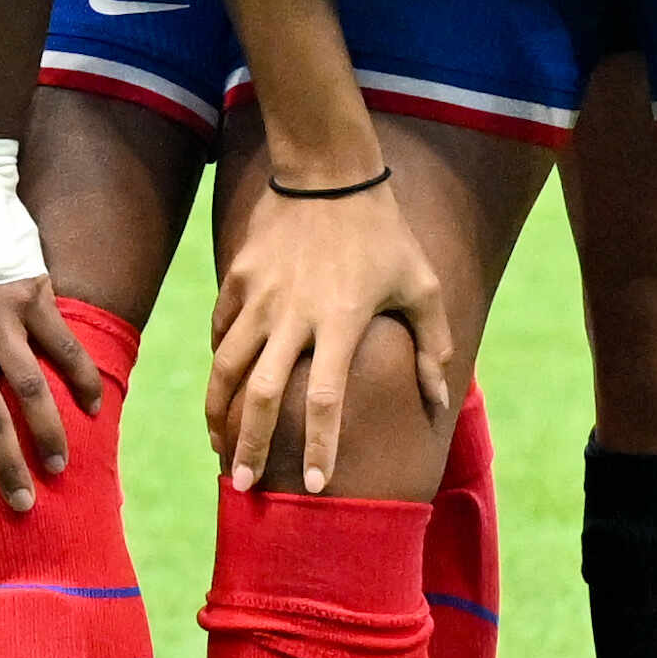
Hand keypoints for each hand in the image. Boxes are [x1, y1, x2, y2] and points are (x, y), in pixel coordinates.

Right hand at [204, 137, 453, 494]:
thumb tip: (438, 404)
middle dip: (248, 444)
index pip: (322, 399)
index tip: (312, 485)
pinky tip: (220, 390)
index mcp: (340, 321)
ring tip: (218, 449)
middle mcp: (292, 315)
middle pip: (258, 393)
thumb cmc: (384, 233)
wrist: (327, 172)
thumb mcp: (422, 286)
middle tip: (243, 485)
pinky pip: (221, 331)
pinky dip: (218, 364)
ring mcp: (258, 296)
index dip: (316, 445)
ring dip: (218, 414)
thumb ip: (433, 347)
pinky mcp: (237, 278)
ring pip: (225, 366)